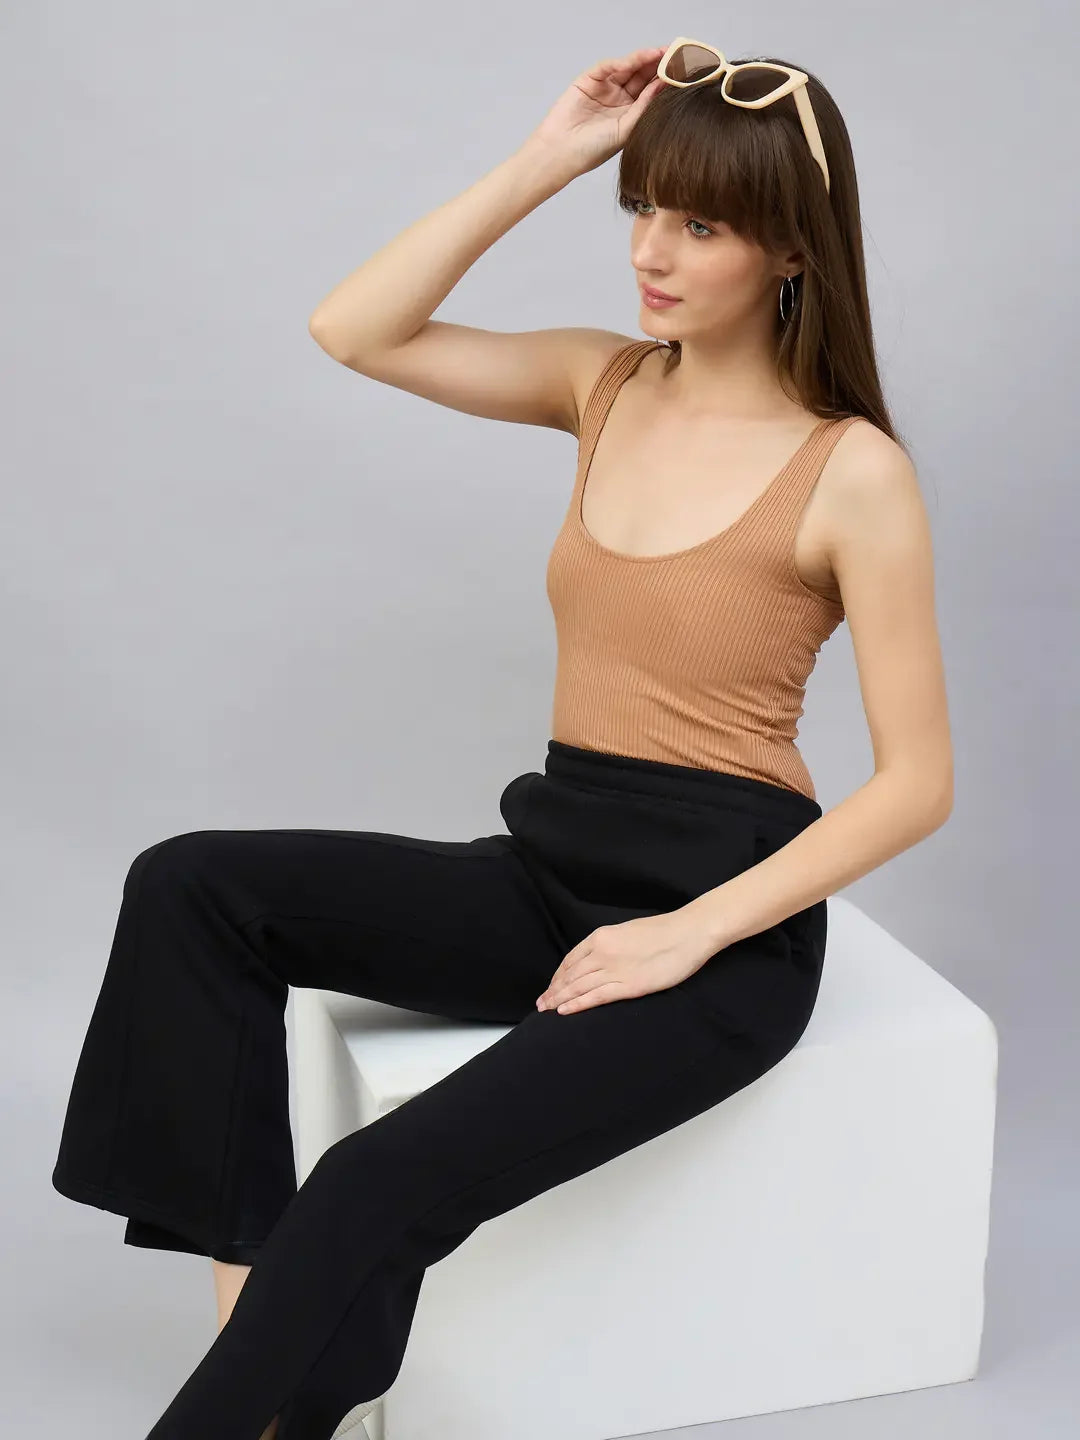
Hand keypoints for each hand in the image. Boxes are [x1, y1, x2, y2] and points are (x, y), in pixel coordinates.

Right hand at [525, 47, 667, 179]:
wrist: (561, 153)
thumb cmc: (591, 150)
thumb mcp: (626, 130)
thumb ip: (644, 107)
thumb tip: (663, 85)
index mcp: (629, 114)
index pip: (650, 92)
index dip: (665, 81)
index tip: (682, 74)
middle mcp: (618, 99)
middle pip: (641, 76)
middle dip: (657, 65)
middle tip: (675, 55)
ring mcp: (603, 88)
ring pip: (627, 68)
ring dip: (643, 60)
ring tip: (660, 53)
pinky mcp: (588, 80)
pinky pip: (607, 67)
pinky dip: (621, 62)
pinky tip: (636, 60)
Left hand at [535, 909, 716, 1014]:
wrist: (688, 933)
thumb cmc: (663, 931)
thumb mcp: (627, 932)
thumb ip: (610, 945)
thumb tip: (599, 957)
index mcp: (601, 937)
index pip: (570, 959)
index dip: (558, 976)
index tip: (551, 986)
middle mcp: (602, 952)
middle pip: (570, 975)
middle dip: (553, 990)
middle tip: (540, 1003)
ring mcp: (614, 970)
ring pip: (578, 987)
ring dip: (559, 999)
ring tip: (546, 1010)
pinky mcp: (628, 986)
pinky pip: (596, 997)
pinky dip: (577, 1004)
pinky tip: (564, 1011)